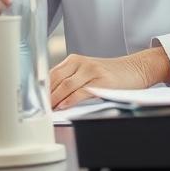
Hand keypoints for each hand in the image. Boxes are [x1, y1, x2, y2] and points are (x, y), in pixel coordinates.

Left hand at [49, 47, 169, 109]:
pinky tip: (64, 107)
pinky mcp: (102, 81)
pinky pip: (81, 91)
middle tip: (38, 108)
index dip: (41, 88)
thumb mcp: (87, 71)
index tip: (34, 100)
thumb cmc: (110, 74)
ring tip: (48, 110)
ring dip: (55, 99)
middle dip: (46, 96)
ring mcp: (91, 70)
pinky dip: (70, 100)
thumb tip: (51, 98)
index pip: (51, 74)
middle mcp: (81, 63)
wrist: (136, 68)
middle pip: (56, 80)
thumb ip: (70, 79)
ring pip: (66, 85)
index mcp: (73, 60)